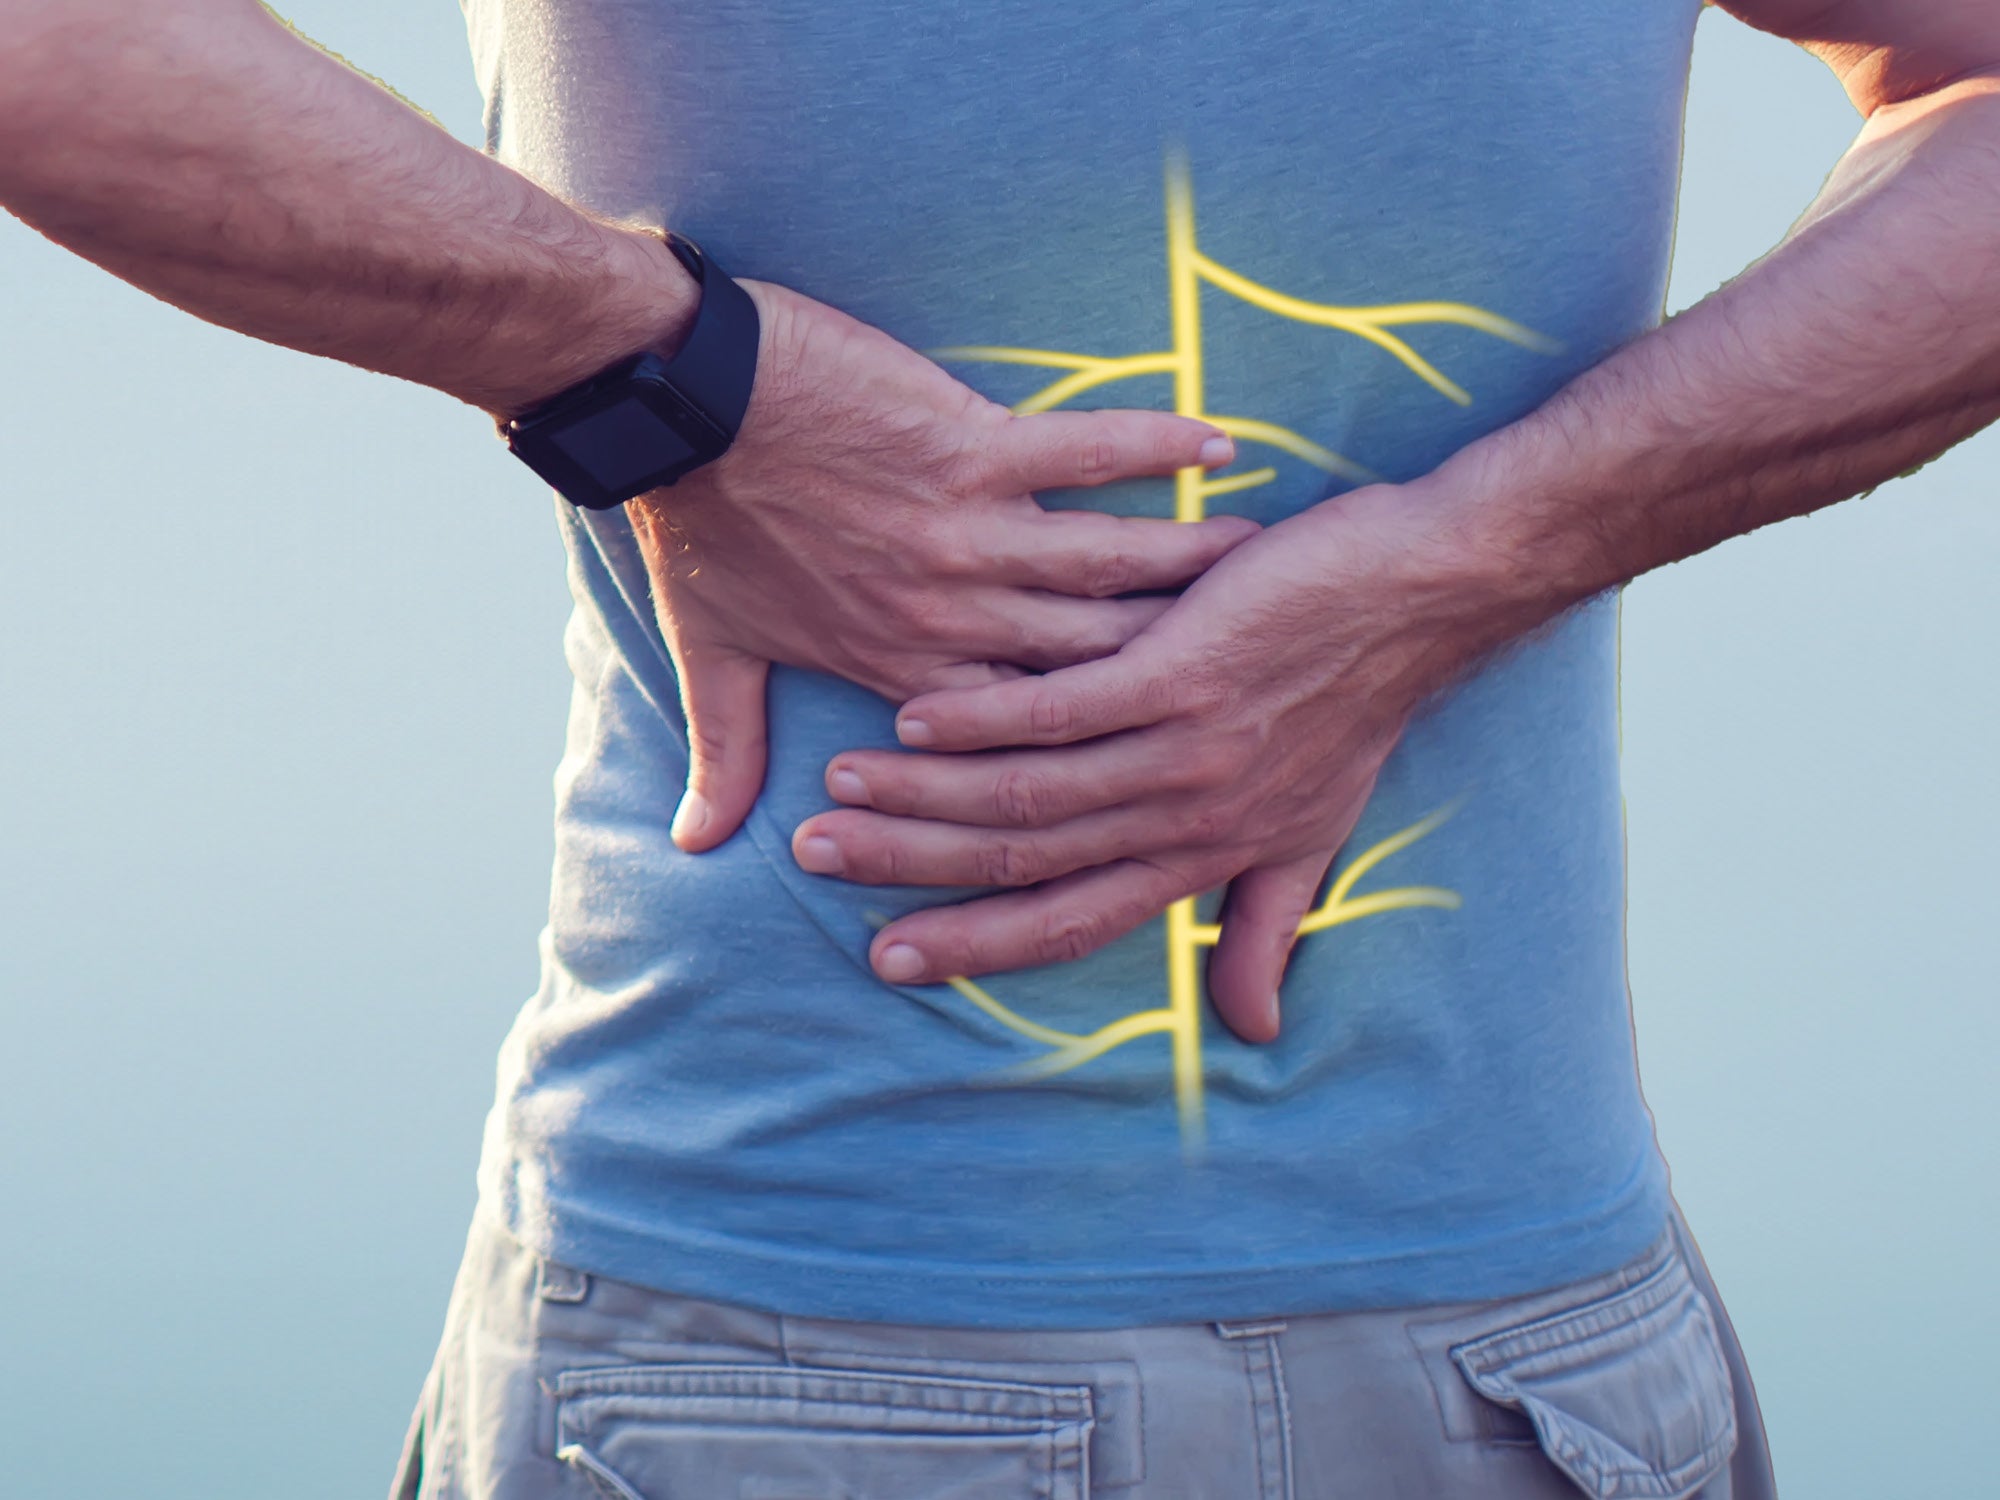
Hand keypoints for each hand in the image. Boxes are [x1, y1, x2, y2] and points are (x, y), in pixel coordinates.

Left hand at [628, 278, 1252, 850]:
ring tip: (1268, 577)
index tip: (1169, 758)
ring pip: (1109, 568)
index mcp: (903, 667)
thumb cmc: (697, 522)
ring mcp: (967, 531)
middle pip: (1090, 663)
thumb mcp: (710, 647)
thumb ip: (726, 749)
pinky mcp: (971, 445)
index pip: (1022, 735)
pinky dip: (1155, 446)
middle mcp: (951, 615)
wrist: (676, 405)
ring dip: (1195, 570)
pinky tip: (1224, 447)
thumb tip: (698, 842)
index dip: (1099, 750)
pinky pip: (1086, 450)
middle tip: (1263, 678)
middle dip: (1180, 672)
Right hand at [791, 485, 1503, 1041]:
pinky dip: (984, 716)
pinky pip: (1063, 706)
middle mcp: (1186, 818)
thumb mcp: (1315, 833)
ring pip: (1030, 789)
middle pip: (1028, 858)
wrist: (1423, 594)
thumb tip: (1254, 1031)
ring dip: (925, 792)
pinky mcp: (1184, 672)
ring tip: (842, 786)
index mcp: (1201, 856)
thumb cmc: (1360, 703)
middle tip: (822, 860)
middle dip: (915, 868)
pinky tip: (914, 713)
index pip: (1069, 917)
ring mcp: (1185, 748)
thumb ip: (1266, 925)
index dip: (977, 943)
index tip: (891, 956)